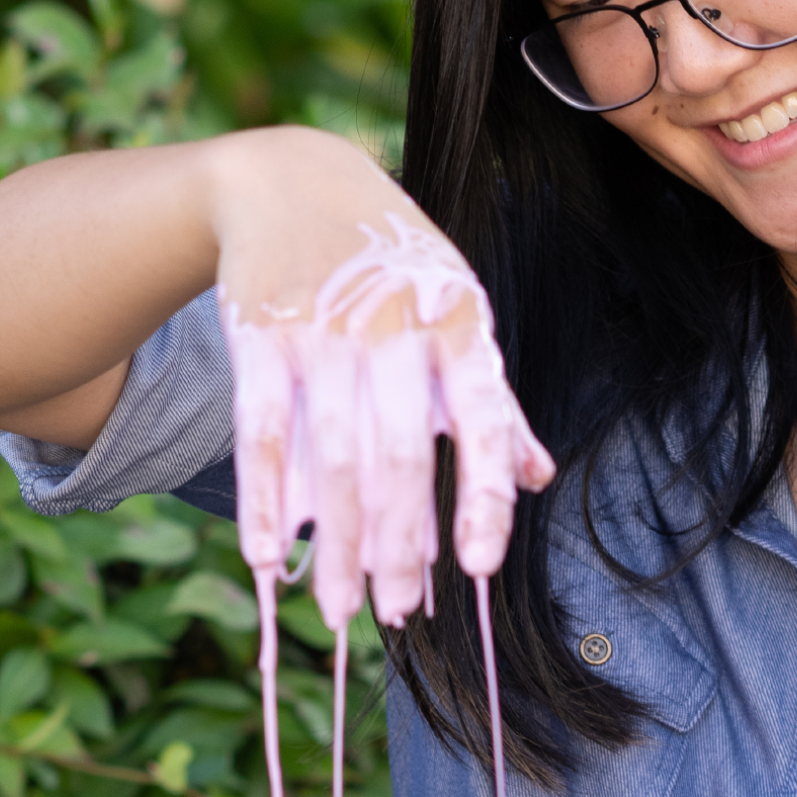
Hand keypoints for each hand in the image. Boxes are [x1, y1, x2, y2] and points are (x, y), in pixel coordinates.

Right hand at [213, 130, 554, 629]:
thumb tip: (536, 480)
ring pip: (334, 458)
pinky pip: (261, 432)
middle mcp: (398, 329)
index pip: (484, 424)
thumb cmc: (392, 266)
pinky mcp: (260, 335)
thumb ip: (493, 402)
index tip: (476, 570)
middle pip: (401, 459)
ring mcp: (326, 332)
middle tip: (395, 614)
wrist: (292, 181)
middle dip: (398, 547)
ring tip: (337, 609)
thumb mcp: (457, 315)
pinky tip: (267, 557)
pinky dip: (262, 500)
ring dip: (335, 544)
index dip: (481, 500)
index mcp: (462, 326)